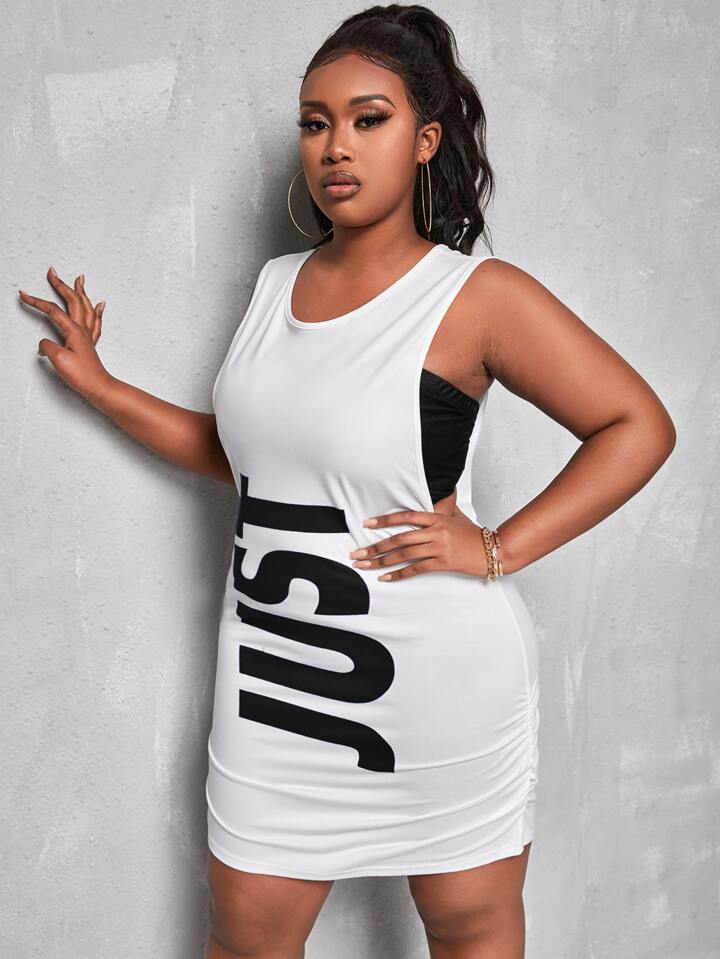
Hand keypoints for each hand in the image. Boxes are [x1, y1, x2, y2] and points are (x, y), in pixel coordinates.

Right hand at [19, 267, 110, 399]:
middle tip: (52, 272)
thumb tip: (45, 344)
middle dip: (61, 285)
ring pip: (85, 307)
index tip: (23, 294)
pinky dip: (96, 310)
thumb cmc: (82, 375)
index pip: (52, 310)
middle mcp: (82, 329)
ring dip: (80, 292)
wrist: (99, 387)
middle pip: (72, 301)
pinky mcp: (90, 344)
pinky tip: (100, 305)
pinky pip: (95, 321)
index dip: (36, 301)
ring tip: (79, 280)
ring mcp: (88, 336)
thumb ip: (47, 346)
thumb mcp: (58, 359)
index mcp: (74, 330)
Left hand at [348, 504, 488, 580]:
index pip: (405, 517)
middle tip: (357, 553)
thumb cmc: (475, 535)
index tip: (366, 523)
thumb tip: (427, 510)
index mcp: (436, 518)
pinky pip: (416, 569)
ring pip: (404, 554)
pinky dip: (399, 574)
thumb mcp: (456, 518)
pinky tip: (385, 578)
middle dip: (375, 546)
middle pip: (399, 538)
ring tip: (365, 565)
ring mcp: (439, 547)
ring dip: (381, 561)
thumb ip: (440, 513)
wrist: (495, 549)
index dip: (384, 520)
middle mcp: (435, 531)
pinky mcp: (444, 563)